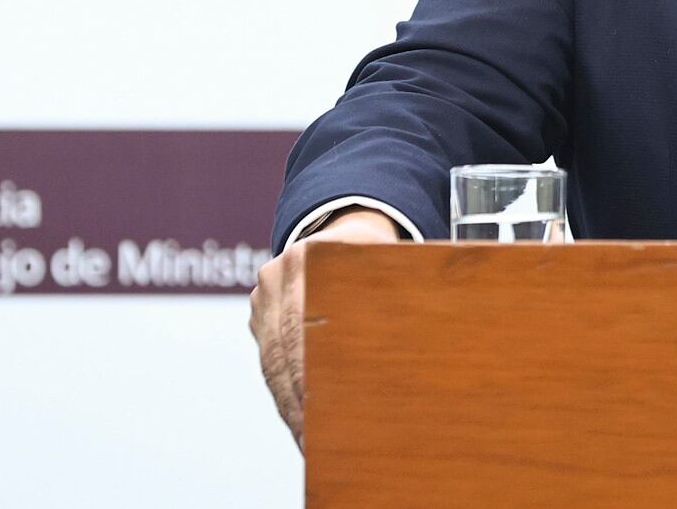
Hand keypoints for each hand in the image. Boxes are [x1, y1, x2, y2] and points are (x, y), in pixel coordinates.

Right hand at [249, 208, 400, 447]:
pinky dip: (285, 394)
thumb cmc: (376, 258)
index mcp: (309, 257)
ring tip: (308, 440)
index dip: (309, 374)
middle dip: (298, 401)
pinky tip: (301, 422)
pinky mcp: (259, 314)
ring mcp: (263, 295)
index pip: (301, 325)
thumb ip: (395, 293)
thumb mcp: (387, 264)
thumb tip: (418, 335)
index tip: (325, 411)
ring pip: (272, 361)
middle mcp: (277, 274)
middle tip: (314, 441)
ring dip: (290, 405)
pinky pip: (269, 361)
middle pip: (282, 349)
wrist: (344, 234)